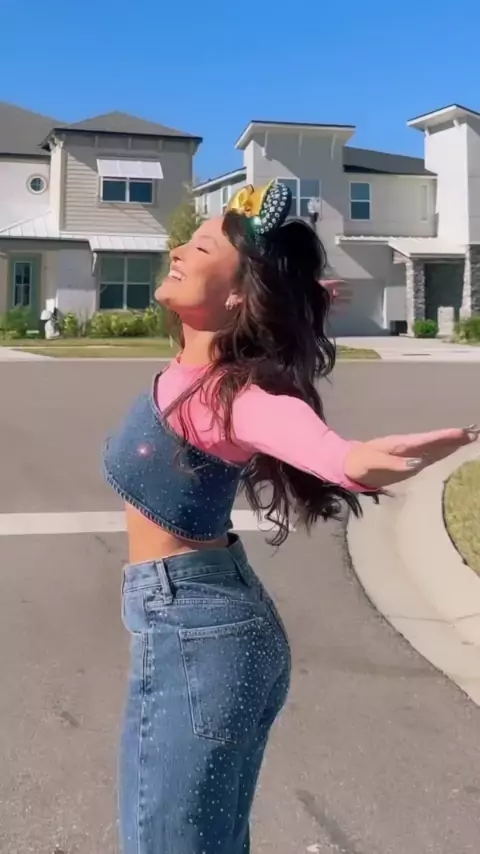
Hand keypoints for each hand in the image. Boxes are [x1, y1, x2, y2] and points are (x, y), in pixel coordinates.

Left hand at [344, 426, 478, 488]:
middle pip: (435, 441)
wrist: (349, 465)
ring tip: (470, 437)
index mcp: (402, 445)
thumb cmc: (360, 462)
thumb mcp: (373, 462)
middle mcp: (409, 447)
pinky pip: (430, 455)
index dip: (444, 437)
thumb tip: (418, 462)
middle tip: (475, 433)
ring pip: (435, 447)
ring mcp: (410, 454)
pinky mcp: (409, 463)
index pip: (427, 440)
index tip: (462, 432)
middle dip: (455, 437)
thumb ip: (394, 463)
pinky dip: (443, 452)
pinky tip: (453, 451)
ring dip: (452, 443)